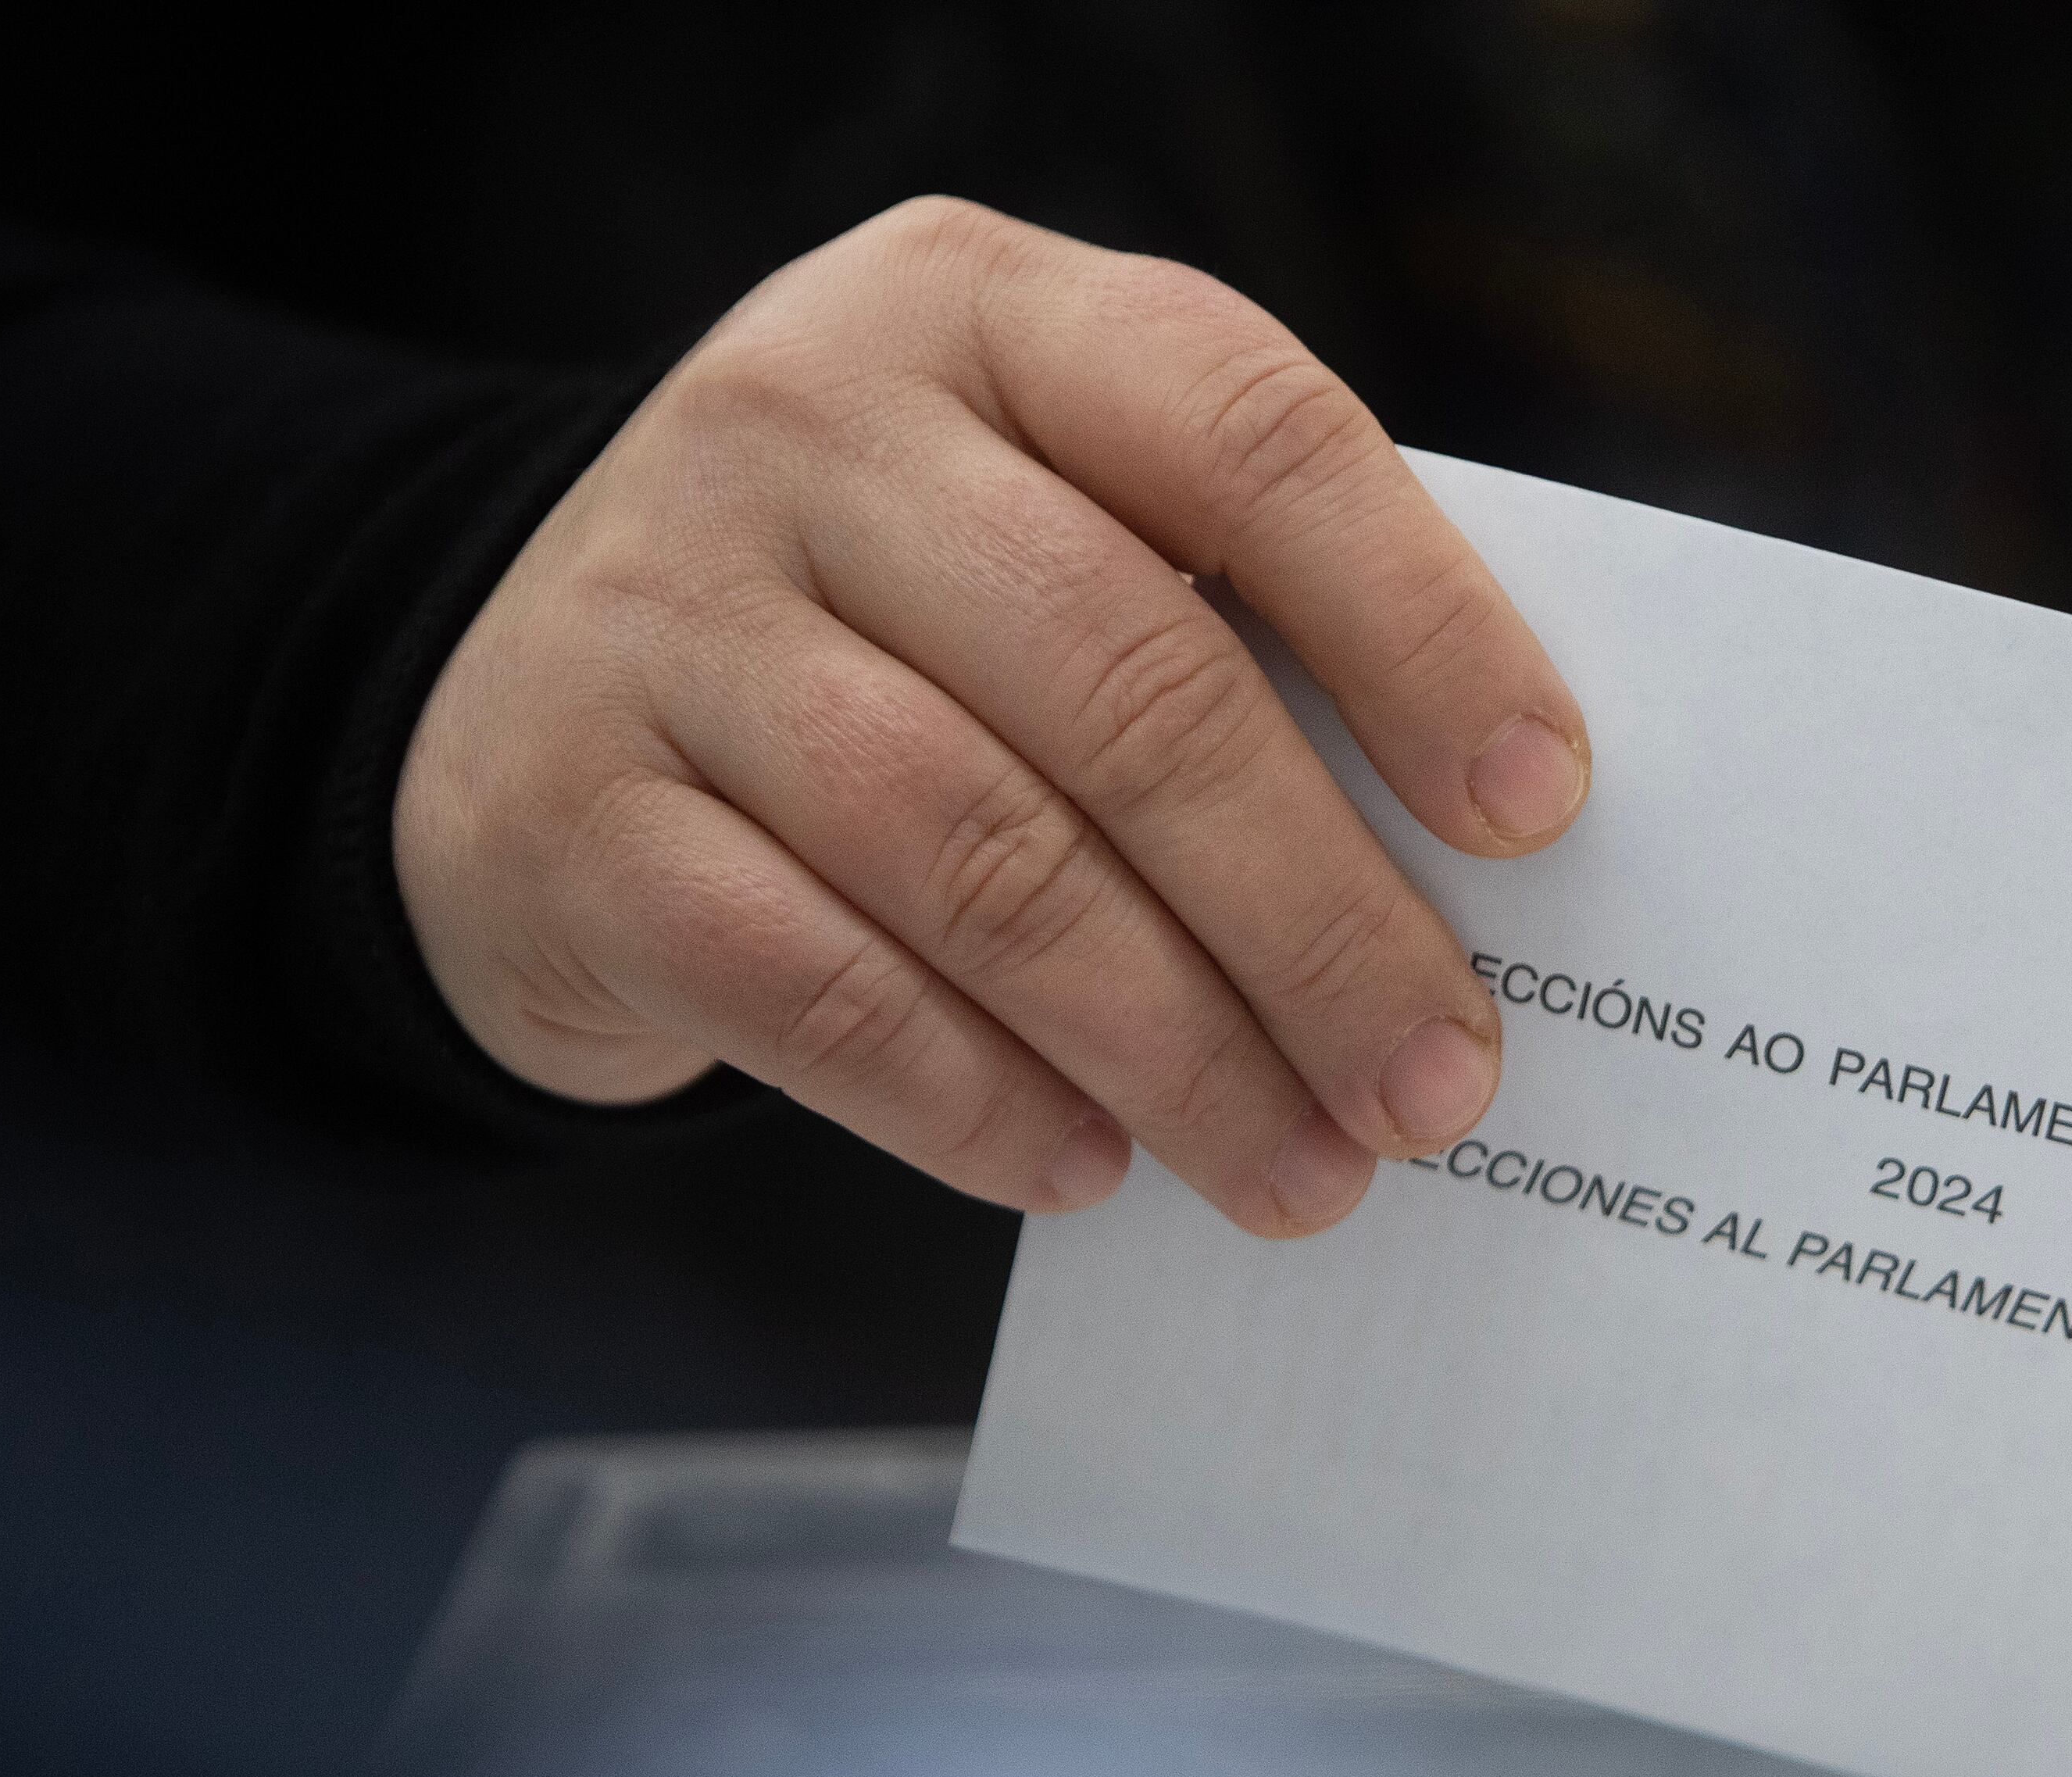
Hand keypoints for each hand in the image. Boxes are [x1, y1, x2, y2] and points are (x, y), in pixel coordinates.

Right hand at [390, 197, 1590, 1232]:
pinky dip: (982, 1101)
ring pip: (981, 857)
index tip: (1539, 812)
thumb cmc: (898, 633)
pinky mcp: (572, 817)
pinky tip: (1090, 1170)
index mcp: (980, 309)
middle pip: (1129, 683)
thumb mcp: (1046, 530)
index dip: (1417, 626)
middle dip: (1319, 918)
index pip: (1244, 432)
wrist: (532, 705)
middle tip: (1440, 1084)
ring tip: (1306, 1172)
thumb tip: (1474, 868)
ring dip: (1179, 1049)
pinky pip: (821, 990)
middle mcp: (804, 420)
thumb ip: (1229, 625)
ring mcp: (662, 612)